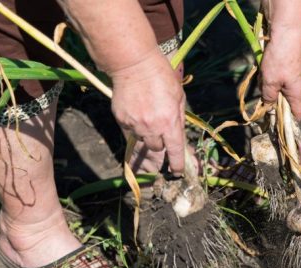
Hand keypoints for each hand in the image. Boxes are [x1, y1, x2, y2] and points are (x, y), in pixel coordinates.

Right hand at [110, 49, 185, 174]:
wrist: (132, 63)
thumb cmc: (160, 76)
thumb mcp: (178, 97)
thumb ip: (179, 118)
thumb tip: (179, 135)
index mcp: (170, 122)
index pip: (175, 151)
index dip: (177, 164)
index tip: (177, 172)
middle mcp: (152, 127)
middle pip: (157, 149)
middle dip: (160, 143)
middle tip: (160, 129)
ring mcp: (135, 124)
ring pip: (142, 140)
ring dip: (146, 134)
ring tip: (147, 115)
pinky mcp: (121, 119)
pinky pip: (130, 130)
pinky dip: (134, 125)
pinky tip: (136, 110)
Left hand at [260, 34, 300, 119]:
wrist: (288, 32)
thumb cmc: (280, 59)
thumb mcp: (270, 82)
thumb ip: (268, 97)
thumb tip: (268, 106)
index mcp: (298, 94)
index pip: (297, 115)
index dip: (287, 121)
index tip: (274, 120)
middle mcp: (300, 87)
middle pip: (287, 102)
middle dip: (274, 101)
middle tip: (263, 97)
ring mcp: (297, 76)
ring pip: (282, 89)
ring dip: (272, 87)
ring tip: (264, 79)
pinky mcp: (292, 67)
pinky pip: (281, 78)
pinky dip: (273, 77)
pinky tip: (266, 70)